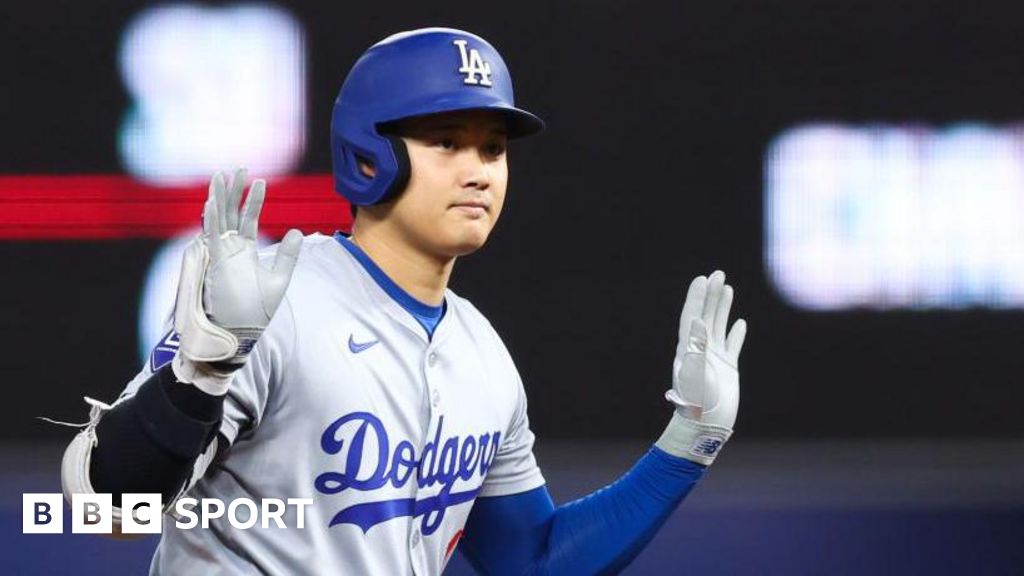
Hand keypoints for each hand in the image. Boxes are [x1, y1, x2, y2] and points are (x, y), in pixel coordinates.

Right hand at [172, 170, 302, 393]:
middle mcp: (231, 249)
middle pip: (230, 212)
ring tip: (222, 175)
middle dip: (234, 190)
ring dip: (219, 198)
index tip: (260, 180)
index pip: (248, 218)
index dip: (254, 199)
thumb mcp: (279, 279)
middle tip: (238, 168)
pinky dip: (211, 220)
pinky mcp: (215, 263)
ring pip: (218, 219)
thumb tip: (298, 231)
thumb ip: (288, 255)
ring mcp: (221, 255)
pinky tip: (212, 202)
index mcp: (245, 251)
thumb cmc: (256, 311)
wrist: (242, 333)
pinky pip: (211, 237)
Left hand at [656, 270, 746, 464]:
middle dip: (711, 294)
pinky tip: (740, 323)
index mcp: (689, 347)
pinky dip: (736, 333)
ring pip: (719, 326)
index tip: (702, 278)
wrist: (705, 425)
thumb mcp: (694, 371)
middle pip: (706, 314)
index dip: (696, 296)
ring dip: (722, 307)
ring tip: (727, 288)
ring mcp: (714, 358)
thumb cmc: (696, 401)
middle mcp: (701, 349)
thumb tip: (696, 320)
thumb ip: (696, 345)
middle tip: (718, 273)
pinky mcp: (728, 368)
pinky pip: (732, 345)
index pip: (691, 315)